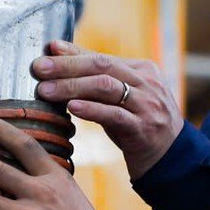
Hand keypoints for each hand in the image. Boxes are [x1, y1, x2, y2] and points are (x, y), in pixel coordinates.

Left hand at [30, 41, 182, 178]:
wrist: (170, 158)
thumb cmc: (137, 122)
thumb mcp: (122, 96)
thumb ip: (96, 75)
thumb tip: (58, 50)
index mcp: (143, 69)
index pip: (101, 56)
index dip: (72, 54)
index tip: (46, 51)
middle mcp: (147, 83)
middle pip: (102, 67)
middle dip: (67, 66)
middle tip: (39, 68)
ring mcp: (147, 105)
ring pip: (106, 87)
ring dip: (72, 86)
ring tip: (45, 90)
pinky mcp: (143, 129)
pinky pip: (114, 115)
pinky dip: (92, 109)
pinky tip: (72, 107)